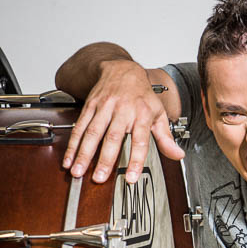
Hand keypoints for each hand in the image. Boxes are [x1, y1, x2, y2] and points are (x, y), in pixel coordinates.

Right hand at [62, 60, 183, 183]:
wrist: (122, 69)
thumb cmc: (141, 95)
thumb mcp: (158, 113)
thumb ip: (166, 138)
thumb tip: (177, 156)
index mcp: (141, 114)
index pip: (140, 140)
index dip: (136, 160)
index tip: (131, 178)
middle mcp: (122, 110)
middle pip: (112, 137)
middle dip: (104, 159)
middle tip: (99, 178)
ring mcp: (104, 108)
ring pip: (92, 132)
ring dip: (84, 154)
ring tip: (78, 171)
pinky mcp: (90, 106)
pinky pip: (80, 126)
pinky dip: (73, 144)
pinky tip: (69, 158)